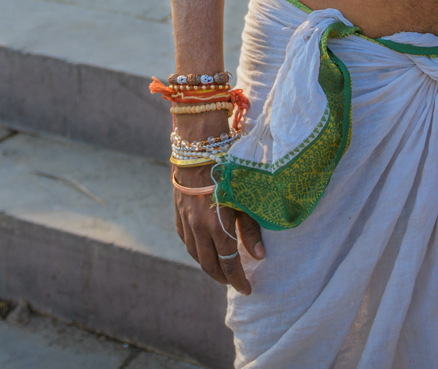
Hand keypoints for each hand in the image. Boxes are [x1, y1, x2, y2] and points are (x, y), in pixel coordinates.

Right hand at [172, 163, 264, 293]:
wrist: (199, 147)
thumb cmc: (229, 170)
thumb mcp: (245, 198)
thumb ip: (250, 229)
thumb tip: (259, 256)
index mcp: (217, 226)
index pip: (228, 263)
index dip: (237, 280)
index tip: (247, 289)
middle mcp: (198, 227)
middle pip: (209, 264)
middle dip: (223, 277)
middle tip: (234, 282)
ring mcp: (186, 220)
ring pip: (195, 254)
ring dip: (207, 265)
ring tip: (220, 270)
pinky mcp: (178, 212)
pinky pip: (185, 239)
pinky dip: (195, 249)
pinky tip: (203, 249)